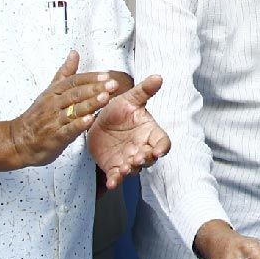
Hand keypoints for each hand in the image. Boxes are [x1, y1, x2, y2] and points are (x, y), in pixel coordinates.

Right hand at [7, 51, 117, 167]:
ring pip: (73, 110)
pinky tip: (90, 120)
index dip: (90, 77)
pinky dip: (78, 125)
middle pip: (75, 94)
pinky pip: (67, 129)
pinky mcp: (54, 137)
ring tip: (105, 98)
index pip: (73, 81)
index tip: (106, 75)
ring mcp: (53, 121)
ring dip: (90, 104)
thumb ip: (65, 73)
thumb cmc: (38, 116)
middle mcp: (53, 104)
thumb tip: (74, 53)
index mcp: (53, 92)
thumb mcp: (49, 91)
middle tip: (113, 84)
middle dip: (95, 88)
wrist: (19, 141)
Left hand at [86, 74, 168, 188]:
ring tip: (125, 168)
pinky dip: (115, 181)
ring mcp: (129, 159)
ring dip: (131, 170)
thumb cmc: (118, 110)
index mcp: (149, 132)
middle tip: (138, 158)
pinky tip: (111, 182)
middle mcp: (142, 148)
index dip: (162, 147)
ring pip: (134, 169)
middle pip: (149, 158)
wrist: (97, 122)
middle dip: (145, 159)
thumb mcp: (129, 98)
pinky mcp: (114, 168)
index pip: (162, 142)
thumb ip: (144, 90)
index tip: (158, 151)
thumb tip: (157, 76)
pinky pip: (117, 177)